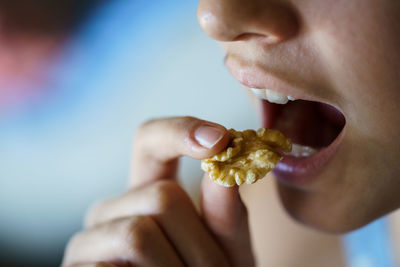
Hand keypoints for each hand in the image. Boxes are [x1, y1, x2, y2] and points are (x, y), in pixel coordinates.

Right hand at [62, 117, 254, 266]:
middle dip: (201, 244)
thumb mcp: (226, 249)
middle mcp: (113, 209)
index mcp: (148, 192)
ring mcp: (88, 240)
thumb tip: (226, 167)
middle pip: (163, 197)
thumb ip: (226, 214)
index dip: (181, 131)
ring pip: (139, 234)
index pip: (150, 140)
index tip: (220, 139)